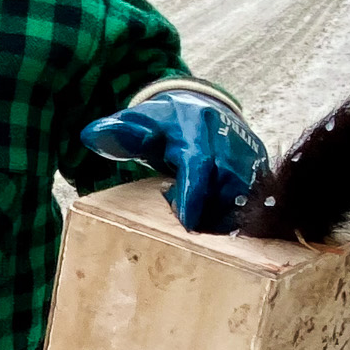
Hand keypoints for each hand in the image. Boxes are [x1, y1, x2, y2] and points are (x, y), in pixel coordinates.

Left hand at [81, 90, 267, 233]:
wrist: (200, 108)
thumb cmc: (163, 122)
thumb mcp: (137, 122)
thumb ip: (116, 132)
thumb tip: (90, 135)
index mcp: (196, 127)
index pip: (198, 163)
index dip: (193, 195)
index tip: (185, 225)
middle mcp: (228, 139)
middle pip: (226, 184)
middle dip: (210, 215)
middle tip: (190, 241)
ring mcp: (247, 153)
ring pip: (244, 196)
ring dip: (225, 220)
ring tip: (204, 239)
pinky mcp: (259, 167)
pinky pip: (256, 200)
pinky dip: (238, 219)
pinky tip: (219, 233)